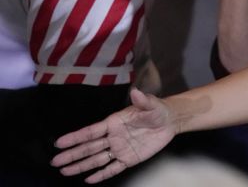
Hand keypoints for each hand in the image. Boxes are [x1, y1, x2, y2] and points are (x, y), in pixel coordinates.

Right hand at [52, 89, 174, 182]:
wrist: (170, 121)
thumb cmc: (157, 110)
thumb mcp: (151, 105)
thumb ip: (142, 100)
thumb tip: (136, 91)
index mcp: (113, 123)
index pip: (91, 132)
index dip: (75, 137)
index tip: (60, 142)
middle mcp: (113, 137)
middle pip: (89, 148)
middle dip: (72, 155)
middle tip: (55, 162)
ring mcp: (119, 149)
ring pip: (97, 160)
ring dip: (81, 166)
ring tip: (65, 172)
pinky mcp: (129, 159)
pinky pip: (113, 168)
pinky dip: (101, 174)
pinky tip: (89, 179)